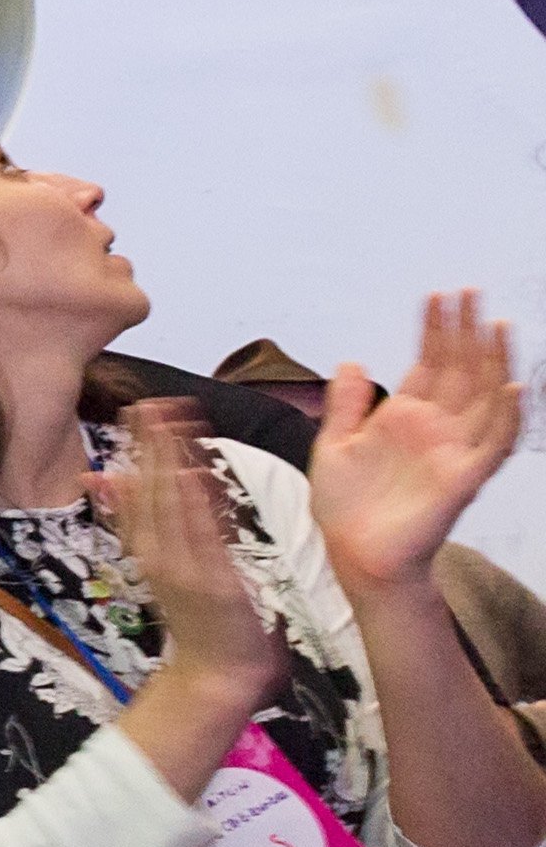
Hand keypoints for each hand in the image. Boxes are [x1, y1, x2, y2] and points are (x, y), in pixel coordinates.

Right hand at [103, 400, 287, 722]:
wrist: (216, 677)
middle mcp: (157, 556)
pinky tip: (192, 472)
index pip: (136, 489)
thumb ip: (142, 522)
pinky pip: (202, 535)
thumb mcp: (164, 567)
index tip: (139, 410)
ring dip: (170, 462)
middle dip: (149, 446)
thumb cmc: (201, 622)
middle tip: (149, 402)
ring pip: (172, 506)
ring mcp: (183, 569)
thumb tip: (109, 480)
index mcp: (147, 550)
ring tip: (172, 421)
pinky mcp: (213, 582)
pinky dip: (195, 504)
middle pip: (147, 491)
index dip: (137, 449)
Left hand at [310, 293, 521, 589]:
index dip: (434, 330)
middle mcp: (435, 429)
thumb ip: (347, 405)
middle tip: (469, 291)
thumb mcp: (335, 445)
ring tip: (494, 324)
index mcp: (405, 418)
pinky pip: (494, 443)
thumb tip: (353, 361)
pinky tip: (510, 385)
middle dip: (464, 332)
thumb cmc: (347, 507)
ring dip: (492, 362)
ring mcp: (452, 451)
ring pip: (484, 397)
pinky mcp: (463, 478)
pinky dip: (505, 415)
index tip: (438, 295)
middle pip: (460, 370)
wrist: (354, 555)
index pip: (428, 363)